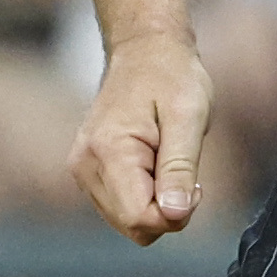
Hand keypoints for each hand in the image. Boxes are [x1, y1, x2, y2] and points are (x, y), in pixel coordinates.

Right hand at [72, 31, 213, 241]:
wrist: (144, 51)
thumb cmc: (170, 77)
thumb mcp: (188, 117)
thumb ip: (180, 168)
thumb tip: (175, 214)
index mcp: (108, 150)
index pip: (138, 216)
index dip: (174, 214)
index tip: (193, 184)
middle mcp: (85, 165)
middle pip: (132, 225)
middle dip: (166, 211)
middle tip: (185, 172)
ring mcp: (83, 170)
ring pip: (127, 222)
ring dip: (156, 203)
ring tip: (168, 162)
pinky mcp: (88, 172)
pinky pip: (121, 208)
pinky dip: (144, 197)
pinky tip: (155, 166)